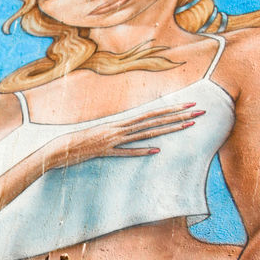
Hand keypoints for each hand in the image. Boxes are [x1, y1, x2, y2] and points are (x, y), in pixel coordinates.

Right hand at [41, 103, 202, 171]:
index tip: (188, 106)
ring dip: (168, 129)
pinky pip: (125, 152)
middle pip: (155, 120)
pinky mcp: (105, 152)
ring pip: (146, 133)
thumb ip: (117, 134)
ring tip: (187, 125)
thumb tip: (131, 134)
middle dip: (178, 115)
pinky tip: (156, 150)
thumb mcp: (102, 134)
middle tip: (199, 111)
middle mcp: (120, 128)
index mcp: (120, 123)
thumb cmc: (80, 141)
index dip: (171, 110)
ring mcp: (113, 140)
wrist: (60, 147)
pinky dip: (140, 151)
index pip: (151, 114)